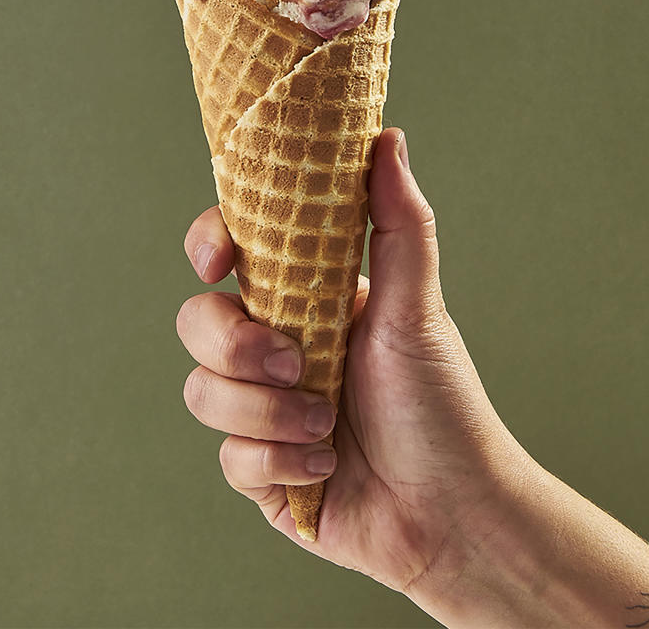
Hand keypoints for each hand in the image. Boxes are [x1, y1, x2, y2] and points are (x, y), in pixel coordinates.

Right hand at [177, 128, 528, 597]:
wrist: (451, 512)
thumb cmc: (442, 402)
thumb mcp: (418, 308)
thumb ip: (398, 222)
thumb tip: (388, 136)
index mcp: (303, 300)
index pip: (231, 254)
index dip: (210, 246)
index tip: (220, 262)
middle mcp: (275, 348)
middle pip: (197, 322)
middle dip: (236, 344)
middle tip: (296, 360)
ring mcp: (262, 409)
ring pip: (203, 392)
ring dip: (268, 413)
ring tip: (327, 426)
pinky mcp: (259, 469)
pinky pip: (230, 459)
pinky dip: (279, 464)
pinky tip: (325, 468)